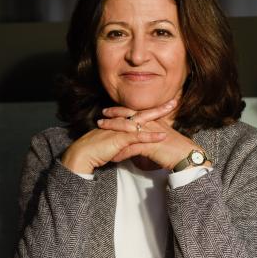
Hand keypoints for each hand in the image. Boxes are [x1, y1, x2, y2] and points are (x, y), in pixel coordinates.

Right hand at [60, 100, 175, 173]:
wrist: (83, 155)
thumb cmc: (96, 151)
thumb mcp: (113, 144)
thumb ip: (123, 142)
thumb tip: (132, 145)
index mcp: (120, 123)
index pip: (139, 114)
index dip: (152, 111)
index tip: (165, 107)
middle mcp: (121, 123)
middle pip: (143, 113)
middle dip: (159, 108)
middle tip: (173, 102)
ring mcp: (121, 129)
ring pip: (142, 121)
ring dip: (158, 116)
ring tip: (172, 112)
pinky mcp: (120, 138)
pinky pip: (138, 136)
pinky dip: (151, 136)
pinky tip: (163, 136)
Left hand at [97, 100, 205, 169]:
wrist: (187, 155)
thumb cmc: (178, 148)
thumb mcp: (164, 136)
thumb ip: (153, 133)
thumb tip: (145, 134)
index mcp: (154, 121)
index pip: (135, 112)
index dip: (121, 111)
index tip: (110, 111)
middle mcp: (151, 124)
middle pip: (128, 118)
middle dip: (113, 119)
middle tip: (100, 120)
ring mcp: (150, 134)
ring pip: (128, 132)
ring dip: (113, 135)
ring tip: (102, 138)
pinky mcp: (150, 146)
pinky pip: (132, 149)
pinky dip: (122, 153)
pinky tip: (113, 158)